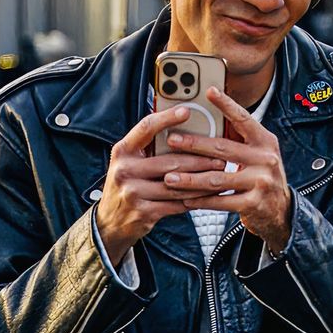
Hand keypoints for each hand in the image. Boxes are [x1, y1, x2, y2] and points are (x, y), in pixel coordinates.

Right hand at [94, 105, 227, 267]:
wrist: (111, 222)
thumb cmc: (128, 184)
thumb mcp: (130, 162)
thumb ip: (150, 148)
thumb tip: (184, 129)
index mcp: (122, 151)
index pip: (145, 128)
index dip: (166, 118)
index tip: (186, 110)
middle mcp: (124, 170)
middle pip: (170, 161)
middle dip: (200, 160)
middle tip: (221, 158)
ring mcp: (132, 193)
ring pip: (177, 185)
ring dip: (202, 181)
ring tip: (220, 176)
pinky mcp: (143, 213)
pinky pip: (176, 204)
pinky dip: (195, 199)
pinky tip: (208, 195)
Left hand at [163, 87, 294, 252]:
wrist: (281, 210)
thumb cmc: (261, 177)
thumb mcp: (258, 155)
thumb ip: (239, 141)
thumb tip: (206, 124)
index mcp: (265, 142)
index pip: (244, 119)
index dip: (226, 105)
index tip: (209, 91)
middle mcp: (266, 159)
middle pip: (223, 149)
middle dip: (194, 144)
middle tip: (172, 140)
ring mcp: (261, 182)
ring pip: (217, 179)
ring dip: (189, 179)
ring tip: (169, 178)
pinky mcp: (253, 203)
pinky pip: (220, 201)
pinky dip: (200, 201)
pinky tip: (185, 199)